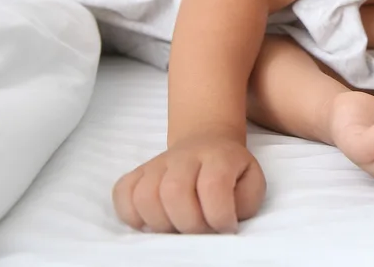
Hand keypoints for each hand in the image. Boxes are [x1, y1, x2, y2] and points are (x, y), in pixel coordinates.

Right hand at [112, 134, 265, 233]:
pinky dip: (131, 215)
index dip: (219, 216)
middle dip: (189, 224)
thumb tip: (224, 221)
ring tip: (178, 227)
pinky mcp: (137, 172)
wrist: (207, 143)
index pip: (213, 186)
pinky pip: (122, 193)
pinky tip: (151, 221)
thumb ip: (245, 201)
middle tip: (201, 231)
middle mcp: (184, 156)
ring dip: (161, 223)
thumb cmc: (231, 172)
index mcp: (218, 156)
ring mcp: (157, 163)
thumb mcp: (252, 182)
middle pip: (174, 192)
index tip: (226, 227)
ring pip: (145, 195)